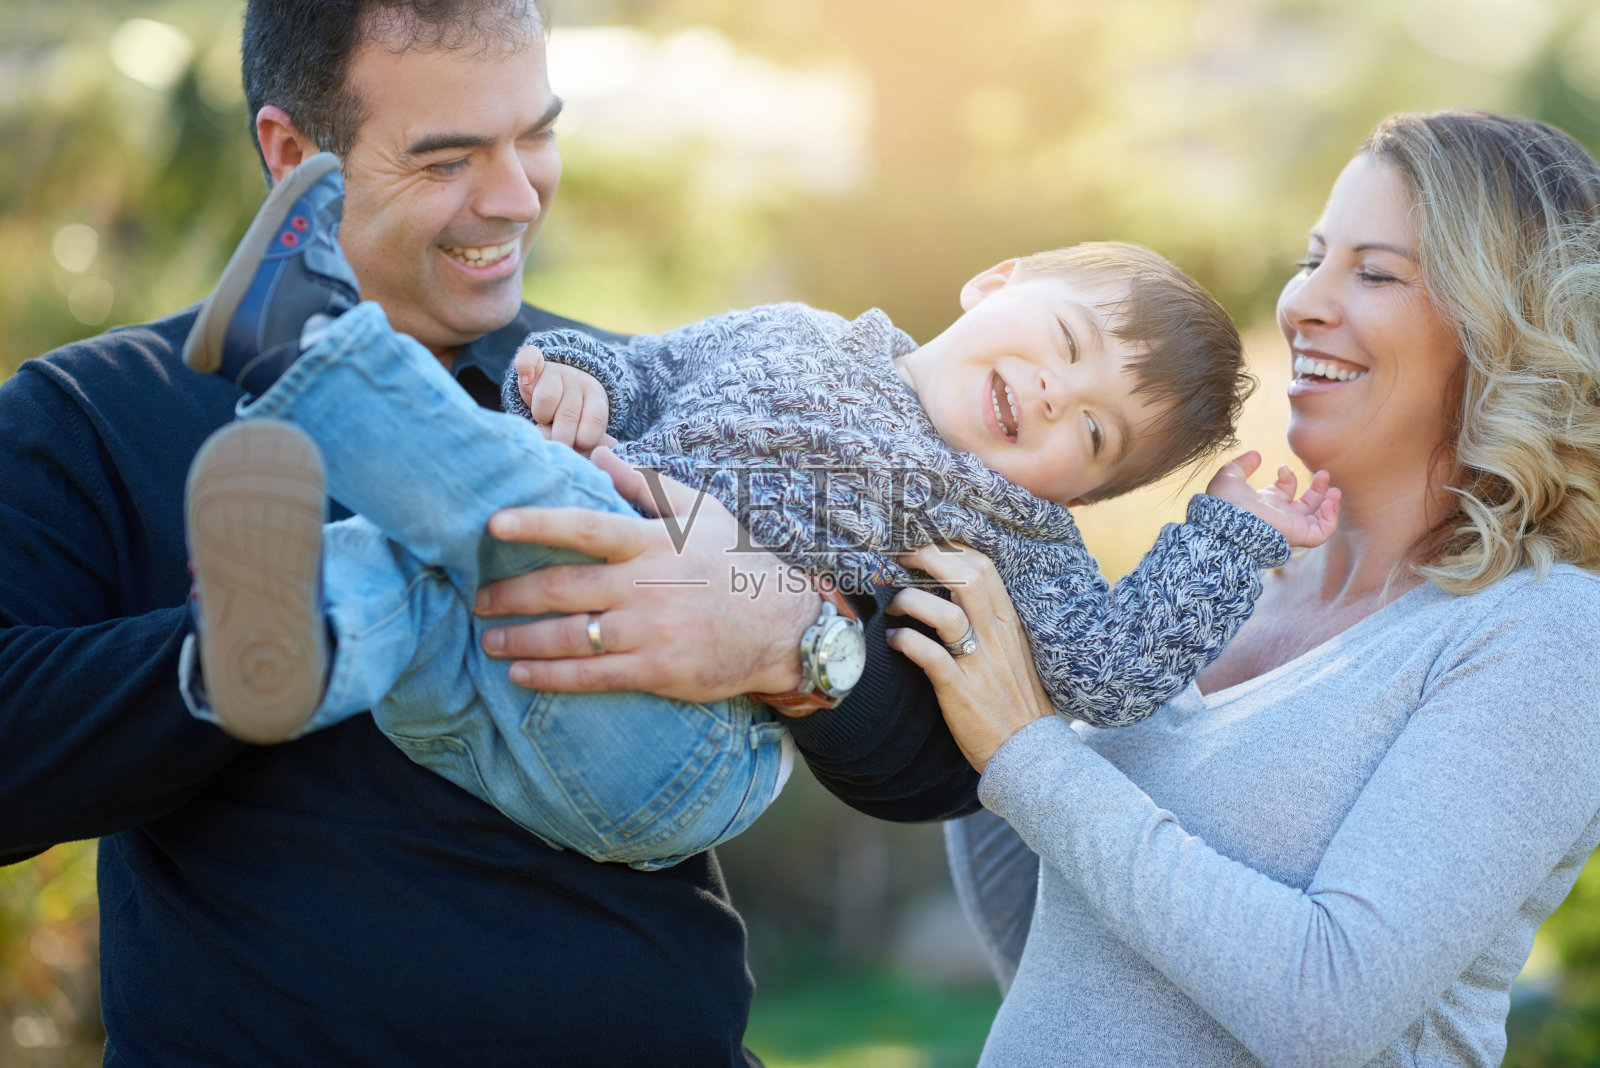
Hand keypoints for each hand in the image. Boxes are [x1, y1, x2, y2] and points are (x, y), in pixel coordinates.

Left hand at [473, 458, 820, 704]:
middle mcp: (645, 587)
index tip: (494, 523)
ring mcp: (649, 632)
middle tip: (477, 598)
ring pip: (568, 636)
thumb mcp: (701, 512)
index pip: (583, 528)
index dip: (535, 524)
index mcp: (652, 543)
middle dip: (511, 594)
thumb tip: (599, 453)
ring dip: (520, 640)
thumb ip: (645, 484)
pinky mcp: (655, 671)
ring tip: (490, 639)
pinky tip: (521, 675)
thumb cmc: (736, 563)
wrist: (784, 626)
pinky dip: (549, 677)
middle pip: (561, 588)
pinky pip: (590, 677)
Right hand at [513, 343, 612, 454]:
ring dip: (541, 415)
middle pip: (568, 415)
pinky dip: (525, 367)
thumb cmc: (575, 416)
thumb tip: (603, 450)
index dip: (582, 439)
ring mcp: (556, 371)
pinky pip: (529, 358)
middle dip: (560, 437)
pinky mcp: (535, 364)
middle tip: (556, 442)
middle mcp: (578, 382)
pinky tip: (527, 380)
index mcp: (596, 399)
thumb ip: (593, 440)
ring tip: (543, 420)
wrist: (562, 385)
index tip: (575, 444)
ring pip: (546, 398)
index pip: (594, 421)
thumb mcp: (588, 428)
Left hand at [885, 543, 1052, 772]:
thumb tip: (952, 598)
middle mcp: (996, 637)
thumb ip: (988, 623)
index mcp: (1008, 624)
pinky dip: (906, 642)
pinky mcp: (960, 691)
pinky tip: (893, 641)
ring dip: (912, 601)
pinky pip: (930, 657)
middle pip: (965, 578)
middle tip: (898, 559)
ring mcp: (979, 663)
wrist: (1029, 752)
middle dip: (927, 559)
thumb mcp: (1012, 653)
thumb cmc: (1015, 702)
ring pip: (946, 614)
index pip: (983, 568)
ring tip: (893, 605)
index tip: (922, 548)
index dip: (948, 550)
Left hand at [1206, 450, 1339, 548]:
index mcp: (1265, 504)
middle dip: (1317, 488)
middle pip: (1306, 505)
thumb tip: (1256, 455)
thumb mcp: (1230, 477)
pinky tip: (1329, 501)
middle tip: (1323, 473)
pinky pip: (1322, 532)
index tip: (1281, 468)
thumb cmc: (1225, 503)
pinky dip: (1330, 517)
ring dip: (1329, 503)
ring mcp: (1291, 526)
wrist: (1227, 522)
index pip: (1285, 492)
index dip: (1288, 477)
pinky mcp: (1299, 535)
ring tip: (1334, 489)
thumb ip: (1242, 464)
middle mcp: (1280, 516)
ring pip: (1318, 519)